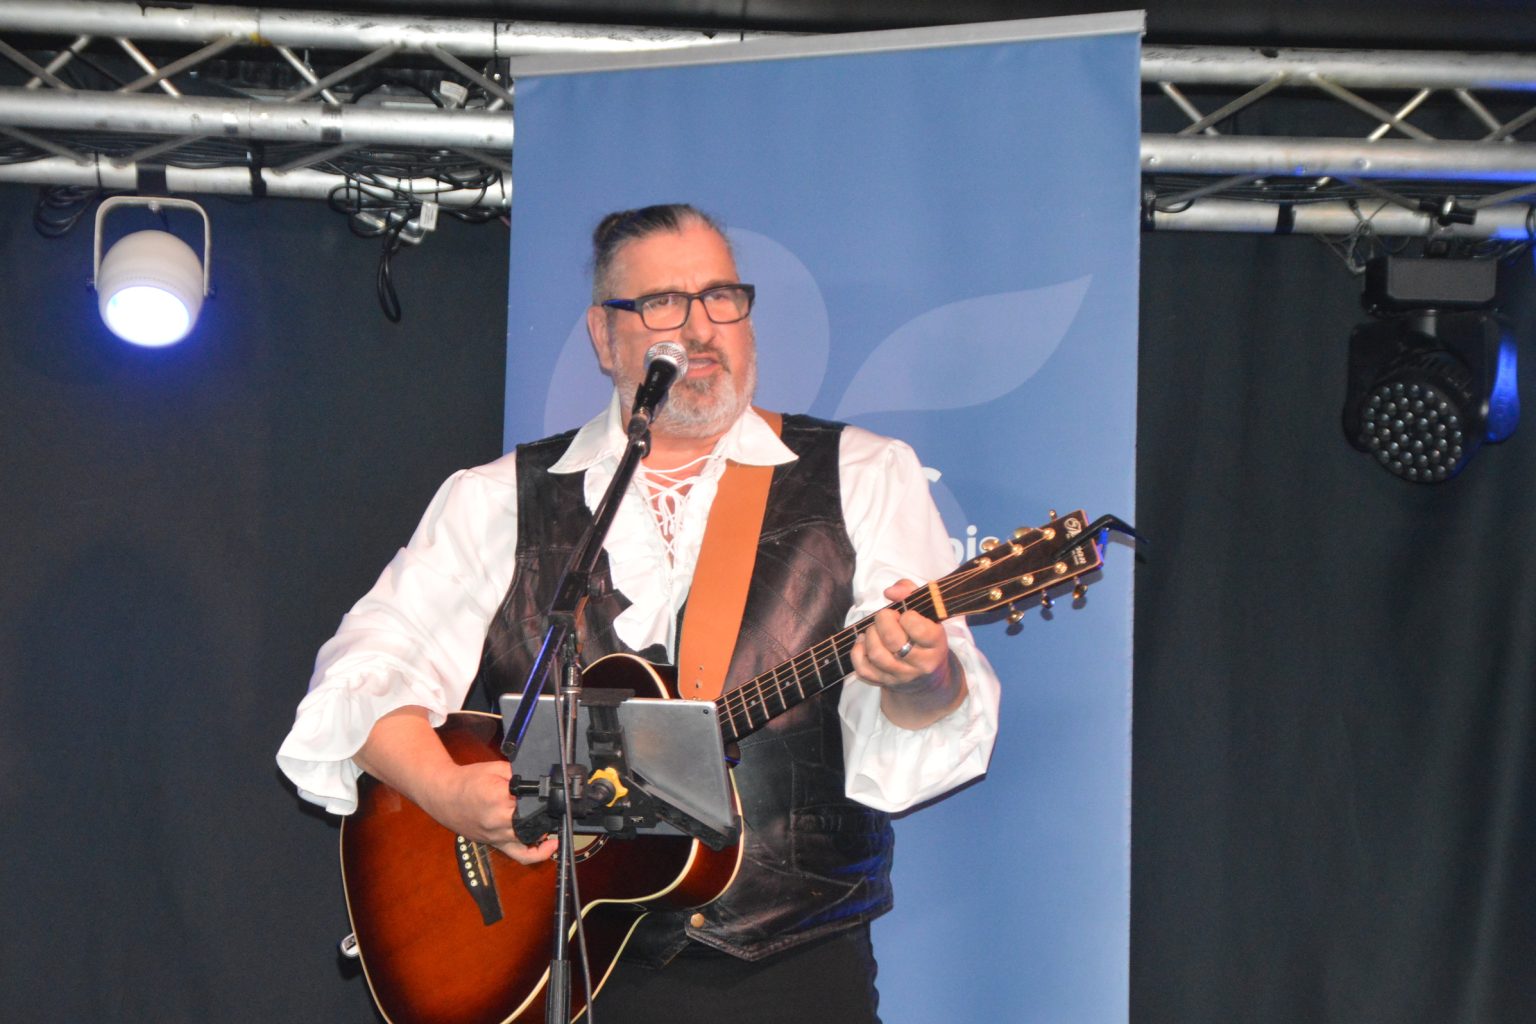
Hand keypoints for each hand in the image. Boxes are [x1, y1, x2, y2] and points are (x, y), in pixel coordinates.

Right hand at [356, 707, 558, 865]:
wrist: (442, 795)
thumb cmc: (467, 781)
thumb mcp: (497, 768)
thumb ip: (519, 773)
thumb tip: (540, 778)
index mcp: (498, 799)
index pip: (532, 800)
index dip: (547, 797)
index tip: (557, 793)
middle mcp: (499, 821)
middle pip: (535, 822)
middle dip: (550, 816)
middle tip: (561, 809)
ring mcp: (497, 836)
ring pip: (530, 842)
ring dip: (546, 834)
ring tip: (556, 825)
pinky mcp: (496, 843)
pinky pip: (520, 855)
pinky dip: (536, 855)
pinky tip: (549, 847)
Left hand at [850, 579, 967, 728]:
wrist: (927, 677)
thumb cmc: (924, 636)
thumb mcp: (927, 612)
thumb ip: (910, 591)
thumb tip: (890, 592)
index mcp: (936, 644)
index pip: (917, 628)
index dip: (907, 616)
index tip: (906, 615)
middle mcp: (921, 663)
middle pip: (892, 640)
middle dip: (883, 621)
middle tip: (886, 617)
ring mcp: (901, 675)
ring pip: (876, 654)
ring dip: (870, 635)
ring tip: (875, 629)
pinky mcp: (884, 682)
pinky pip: (863, 668)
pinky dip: (857, 651)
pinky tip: (864, 642)